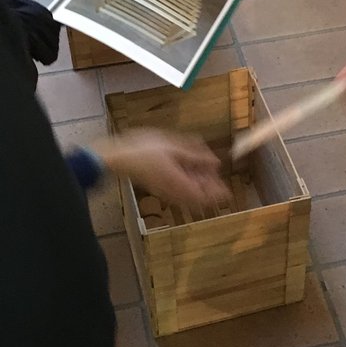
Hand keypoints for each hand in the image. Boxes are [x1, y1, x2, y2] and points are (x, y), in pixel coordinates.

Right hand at [88, 129, 229, 209]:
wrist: (118, 158)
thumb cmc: (145, 150)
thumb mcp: (174, 148)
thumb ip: (196, 157)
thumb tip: (216, 163)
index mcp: (181, 185)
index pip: (206, 197)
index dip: (219, 194)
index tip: (227, 190)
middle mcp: (175, 194)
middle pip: (199, 198)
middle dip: (209, 187)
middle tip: (214, 172)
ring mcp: (166, 193)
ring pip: (189, 195)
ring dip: (198, 184)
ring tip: (202, 169)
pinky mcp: (159, 189)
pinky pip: (179, 191)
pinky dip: (187, 182)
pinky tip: (186, 168)